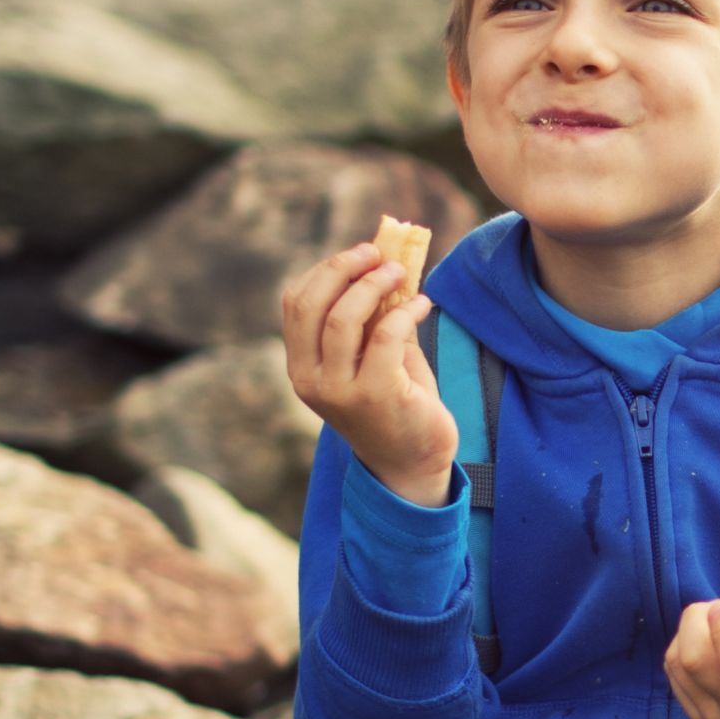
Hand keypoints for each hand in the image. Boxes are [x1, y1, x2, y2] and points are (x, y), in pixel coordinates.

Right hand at [278, 237, 456, 503]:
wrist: (413, 465)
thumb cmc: (396, 405)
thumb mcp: (375, 357)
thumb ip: (373, 319)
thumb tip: (385, 264)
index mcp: (302, 367)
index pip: (296, 303)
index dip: (326, 270)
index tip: (360, 254)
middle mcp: (310, 379)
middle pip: (313, 305)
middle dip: (344, 269)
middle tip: (378, 254)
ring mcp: (339, 390)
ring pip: (343, 319)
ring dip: (374, 285)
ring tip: (401, 272)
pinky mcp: (376, 395)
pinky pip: (386, 336)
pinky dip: (406, 311)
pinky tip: (423, 304)